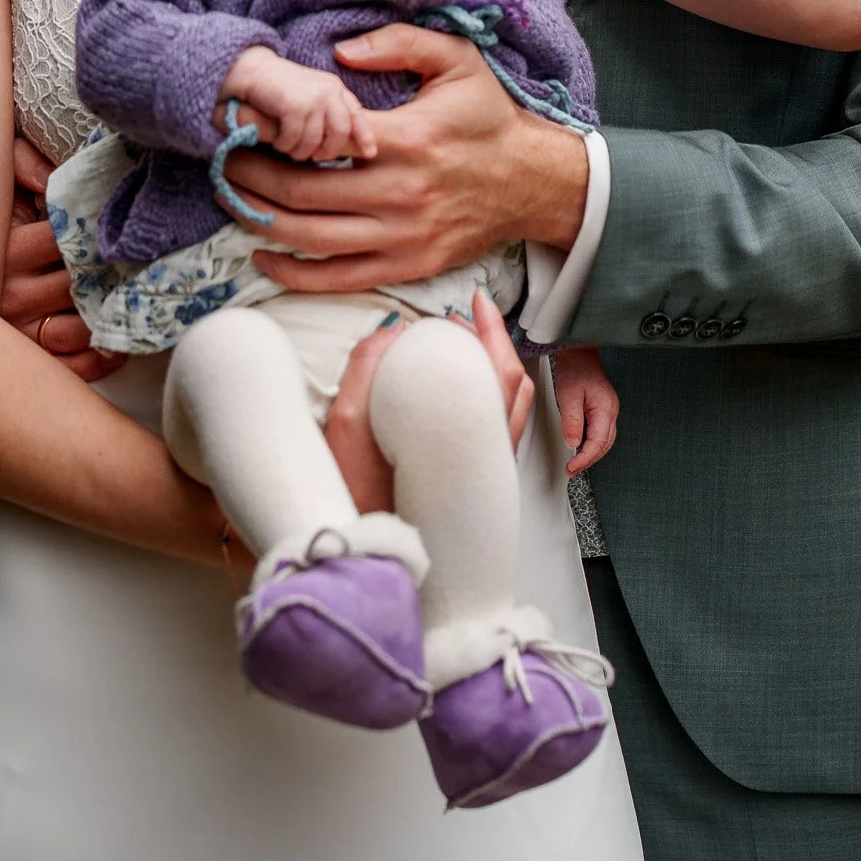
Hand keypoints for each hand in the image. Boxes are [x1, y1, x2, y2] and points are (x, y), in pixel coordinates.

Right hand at [3, 133, 125, 382]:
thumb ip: (22, 164)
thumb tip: (55, 176)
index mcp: (7, 248)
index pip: (66, 238)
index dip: (100, 230)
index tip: (123, 223)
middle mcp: (9, 293)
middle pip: (77, 283)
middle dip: (112, 271)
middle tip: (147, 259)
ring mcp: (14, 331)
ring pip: (75, 329)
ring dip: (108, 316)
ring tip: (135, 299)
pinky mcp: (19, 359)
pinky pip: (65, 367)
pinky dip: (97, 360)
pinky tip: (117, 345)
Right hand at [220, 47, 376, 163]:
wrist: (250, 70)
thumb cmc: (278, 89)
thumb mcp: (310, 97)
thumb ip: (326, 114)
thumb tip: (341, 147)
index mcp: (335, 88)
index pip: (357, 114)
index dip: (365, 136)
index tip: (370, 153)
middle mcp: (329, 91)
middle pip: (340, 134)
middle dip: (326, 151)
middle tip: (311, 157)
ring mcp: (313, 97)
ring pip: (315, 141)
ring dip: (299, 151)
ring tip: (288, 147)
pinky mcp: (294, 106)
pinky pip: (294, 140)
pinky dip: (284, 145)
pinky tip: (277, 141)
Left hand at [230, 25, 588, 291]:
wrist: (535, 183)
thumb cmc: (489, 118)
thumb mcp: (456, 60)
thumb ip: (399, 43)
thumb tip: (340, 54)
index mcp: (406, 141)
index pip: (320, 142)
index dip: (272, 135)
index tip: (240, 124)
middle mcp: (400, 194)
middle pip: (302, 195)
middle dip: (251, 179)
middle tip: (220, 162)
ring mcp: (403, 237)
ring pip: (312, 240)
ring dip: (261, 223)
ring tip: (231, 201)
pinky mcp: (408, 266)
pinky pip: (339, 278)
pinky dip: (294, 273)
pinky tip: (264, 257)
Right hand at [323, 292, 534, 509]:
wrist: (366, 557)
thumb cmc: (358, 502)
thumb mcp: (347, 424)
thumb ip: (366, 368)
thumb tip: (391, 330)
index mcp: (463, 438)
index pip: (498, 369)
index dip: (490, 330)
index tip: (474, 303)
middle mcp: (486, 455)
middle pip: (513, 384)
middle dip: (493, 342)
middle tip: (464, 319)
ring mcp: (487, 471)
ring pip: (511, 407)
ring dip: (494, 367)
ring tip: (463, 347)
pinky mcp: (479, 484)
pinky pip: (499, 426)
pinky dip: (489, 394)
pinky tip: (460, 387)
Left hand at [552, 345, 618, 475]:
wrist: (579, 353)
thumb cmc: (575, 369)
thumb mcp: (568, 395)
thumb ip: (571, 420)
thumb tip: (573, 443)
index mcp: (605, 409)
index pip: (597, 443)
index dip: (584, 459)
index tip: (571, 468)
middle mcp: (611, 411)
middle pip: (604, 445)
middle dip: (588, 460)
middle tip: (571, 470)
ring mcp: (609, 410)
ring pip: (604, 440)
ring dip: (591, 454)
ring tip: (575, 463)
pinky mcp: (603, 409)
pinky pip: (601, 432)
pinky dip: (591, 443)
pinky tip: (580, 446)